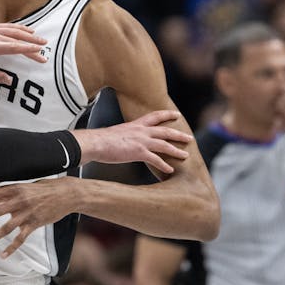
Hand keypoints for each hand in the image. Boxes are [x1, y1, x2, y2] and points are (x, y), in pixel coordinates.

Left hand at [0, 23, 47, 83]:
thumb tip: (9, 80)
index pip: (15, 47)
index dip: (29, 50)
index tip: (40, 53)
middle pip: (17, 38)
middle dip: (32, 42)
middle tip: (44, 46)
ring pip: (12, 29)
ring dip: (26, 33)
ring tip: (37, 36)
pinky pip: (4, 26)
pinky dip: (15, 28)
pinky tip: (21, 30)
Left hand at [0, 176, 79, 257]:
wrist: (67, 193)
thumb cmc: (46, 188)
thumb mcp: (25, 186)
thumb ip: (7, 193)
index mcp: (14, 189)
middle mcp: (18, 201)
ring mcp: (26, 213)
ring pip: (4, 228)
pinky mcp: (34, 223)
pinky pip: (20, 238)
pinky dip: (11, 248)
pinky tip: (3, 256)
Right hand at [74, 110, 191, 173]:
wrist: (95, 143)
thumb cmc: (101, 140)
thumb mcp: (116, 133)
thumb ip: (124, 136)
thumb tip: (123, 141)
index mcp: (135, 125)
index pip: (155, 116)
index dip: (167, 114)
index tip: (177, 114)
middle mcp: (141, 131)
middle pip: (165, 131)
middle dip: (178, 134)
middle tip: (189, 137)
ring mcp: (141, 141)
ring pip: (164, 145)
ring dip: (176, 150)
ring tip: (186, 155)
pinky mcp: (139, 152)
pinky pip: (156, 160)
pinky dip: (164, 165)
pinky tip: (170, 170)